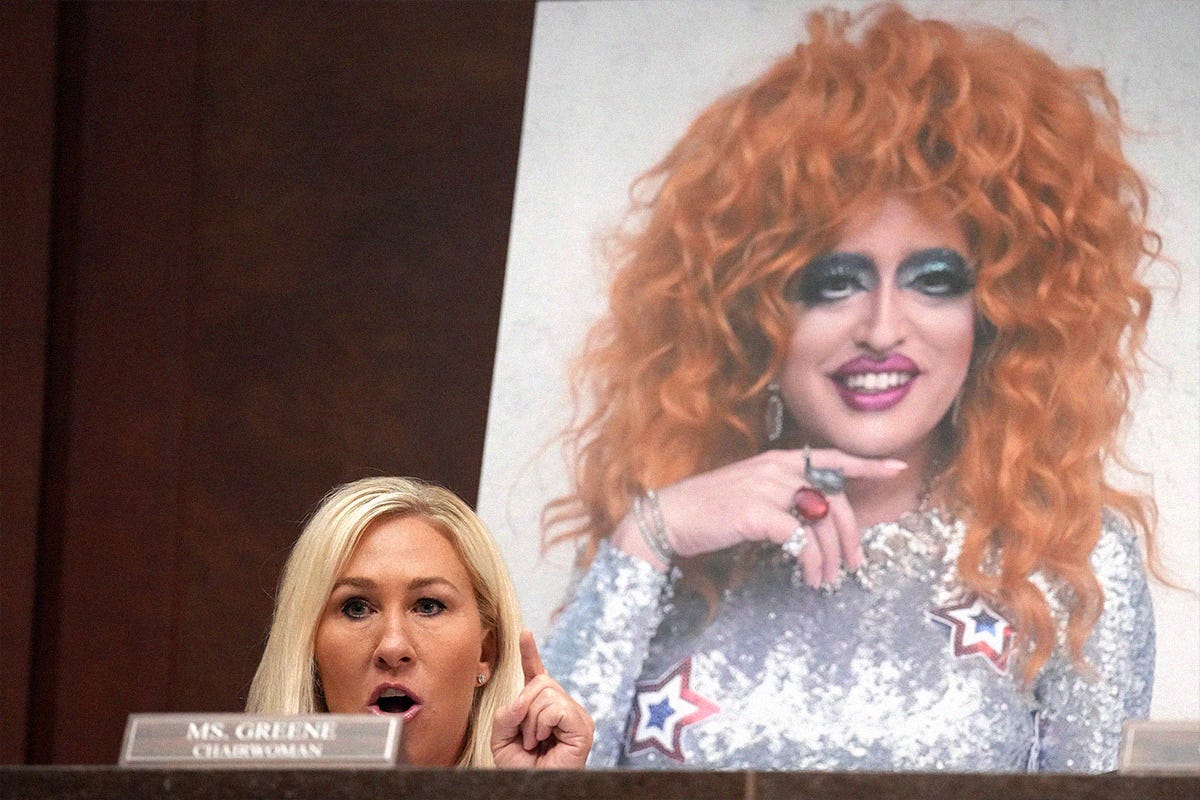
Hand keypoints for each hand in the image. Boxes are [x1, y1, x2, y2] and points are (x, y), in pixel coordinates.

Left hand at [490, 630, 593, 768]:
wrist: (533, 790)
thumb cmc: (520, 769)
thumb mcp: (501, 738)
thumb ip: (506, 713)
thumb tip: (525, 697)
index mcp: (542, 707)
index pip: (536, 674)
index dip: (530, 653)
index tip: (525, 633)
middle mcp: (563, 706)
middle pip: (540, 682)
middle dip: (523, 710)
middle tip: (526, 738)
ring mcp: (575, 715)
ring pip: (546, 693)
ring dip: (531, 722)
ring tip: (536, 743)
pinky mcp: (583, 726)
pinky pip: (555, 708)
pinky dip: (543, 724)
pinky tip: (546, 741)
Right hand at [611, 448, 905, 586]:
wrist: (669, 516)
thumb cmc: (707, 510)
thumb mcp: (749, 491)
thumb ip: (781, 495)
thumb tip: (812, 518)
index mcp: (777, 461)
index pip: (830, 458)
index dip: (865, 464)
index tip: (894, 467)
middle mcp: (776, 469)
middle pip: (834, 499)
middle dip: (851, 535)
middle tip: (853, 564)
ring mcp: (767, 488)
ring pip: (822, 522)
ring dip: (830, 557)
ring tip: (825, 579)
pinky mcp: (757, 512)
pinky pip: (801, 539)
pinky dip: (811, 562)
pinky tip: (807, 576)